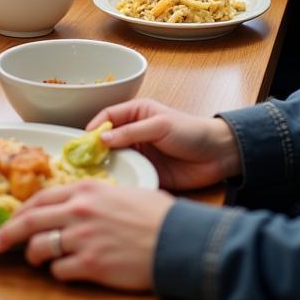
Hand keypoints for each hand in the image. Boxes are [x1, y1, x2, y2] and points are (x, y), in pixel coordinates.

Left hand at [0, 181, 172, 290]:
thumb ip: (92, 197)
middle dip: (8, 234)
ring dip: (33, 256)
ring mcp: (82, 238)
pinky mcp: (90, 264)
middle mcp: (78, 210)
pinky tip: (65, 271)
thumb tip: (74, 207)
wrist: (175, 239)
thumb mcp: (119, 191)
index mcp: (84, 188)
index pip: (40, 198)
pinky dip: (58, 273)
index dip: (20, 211)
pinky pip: (60, 271)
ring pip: (39, 248)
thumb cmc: (154, 214)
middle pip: (29, 221)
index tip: (10, 219)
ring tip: (36, 260)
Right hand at [88, 98, 242, 189]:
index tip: (82, 140)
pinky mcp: (147, 172)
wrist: (218, 156)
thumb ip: (131, 132)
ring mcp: (140, 153)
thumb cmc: (191, 131)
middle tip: (80, 162)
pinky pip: (128, 175)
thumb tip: (103, 139)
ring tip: (91, 176)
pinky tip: (110, 187)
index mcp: (136, 113)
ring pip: (115, 158)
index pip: (108, 116)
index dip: (94, 126)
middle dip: (94, 148)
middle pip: (107, 139)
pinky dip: (118, 180)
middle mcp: (134, 133)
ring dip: (105, 165)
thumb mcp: (160, 125)